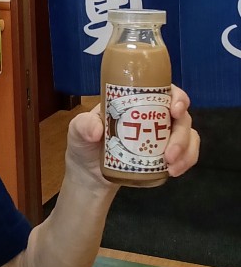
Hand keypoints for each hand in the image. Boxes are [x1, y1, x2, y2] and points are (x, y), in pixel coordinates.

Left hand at [64, 84, 199, 186]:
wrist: (89, 176)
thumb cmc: (85, 145)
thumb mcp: (78, 131)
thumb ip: (84, 127)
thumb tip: (97, 130)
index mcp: (134, 101)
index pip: (161, 90)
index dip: (176, 95)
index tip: (174, 109)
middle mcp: (153, 114)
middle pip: (180, 114)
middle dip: (181, 131)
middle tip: (170, 151)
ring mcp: (162, 134)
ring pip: (188, 134)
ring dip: (185, 149)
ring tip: (171, 166)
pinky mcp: (166, 155)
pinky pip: (188, 153)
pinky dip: (186, 161)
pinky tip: (174, 171)